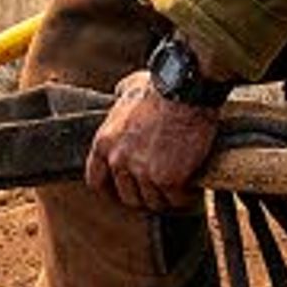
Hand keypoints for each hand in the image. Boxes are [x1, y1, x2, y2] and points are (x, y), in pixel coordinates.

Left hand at [90, 72, 223, 211]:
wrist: (186, 91)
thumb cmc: (161, 85)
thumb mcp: (128, 88)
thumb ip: (119, 99)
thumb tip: (119, 95)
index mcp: (104, 142)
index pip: (96, 180)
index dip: (110, 189)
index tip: (123, 189)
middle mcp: (119, 161)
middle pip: (127, 196)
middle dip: (143, 194)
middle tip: (158, 188)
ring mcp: (143, 172)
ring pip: (152, 202)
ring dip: (165, 197)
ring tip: (178, 190)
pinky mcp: (168, 179)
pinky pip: (174, 199)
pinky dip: (184, 197)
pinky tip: (190, 188)